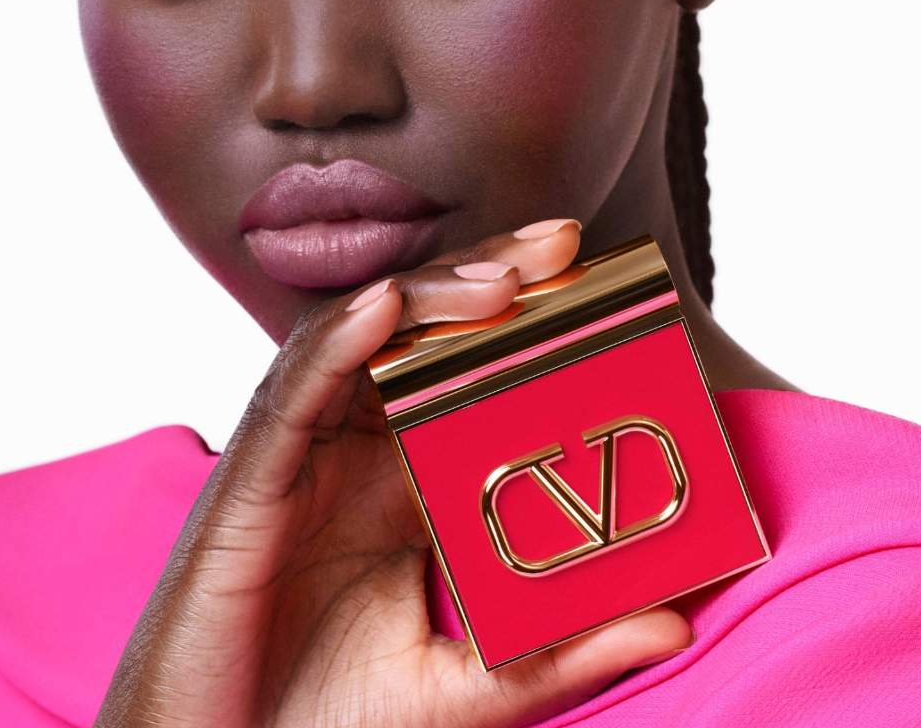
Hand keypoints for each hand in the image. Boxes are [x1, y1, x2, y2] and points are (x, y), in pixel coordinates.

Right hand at [94, 219, 693, 727]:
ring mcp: (302, 455)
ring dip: (427, 297)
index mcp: (402, 480)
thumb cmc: (321, 722)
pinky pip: (292, 392)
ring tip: (503, 279)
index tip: (602, 288)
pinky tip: (382, 307)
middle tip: (566, 242)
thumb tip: (669, 621)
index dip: (529, 322)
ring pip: (360, 340)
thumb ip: (555, 653)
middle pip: (421, 333)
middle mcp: (354, 449)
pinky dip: (336, 342)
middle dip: (488, 276)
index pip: (468, 372)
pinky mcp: (251, 480)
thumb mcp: (461, 688)